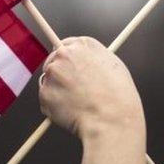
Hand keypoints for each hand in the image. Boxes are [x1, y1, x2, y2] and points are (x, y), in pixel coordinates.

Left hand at [39, 37, 146, 163]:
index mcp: (83, 45)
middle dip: (60, 74)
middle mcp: (65, 54)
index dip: (67, 59)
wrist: (111, 118)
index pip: (65, 44)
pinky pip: (47, 99)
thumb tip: (85, 63)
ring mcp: (53, 73)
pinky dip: (55, 107)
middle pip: (53, 60)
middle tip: (72, 90)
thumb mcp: (113, 66)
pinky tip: (72, 112)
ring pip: (49, 81)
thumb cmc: (118, 96)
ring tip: (78, 103)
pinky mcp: (45, 92)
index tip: (67, 66)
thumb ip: (94, 59)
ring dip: (57, 90)